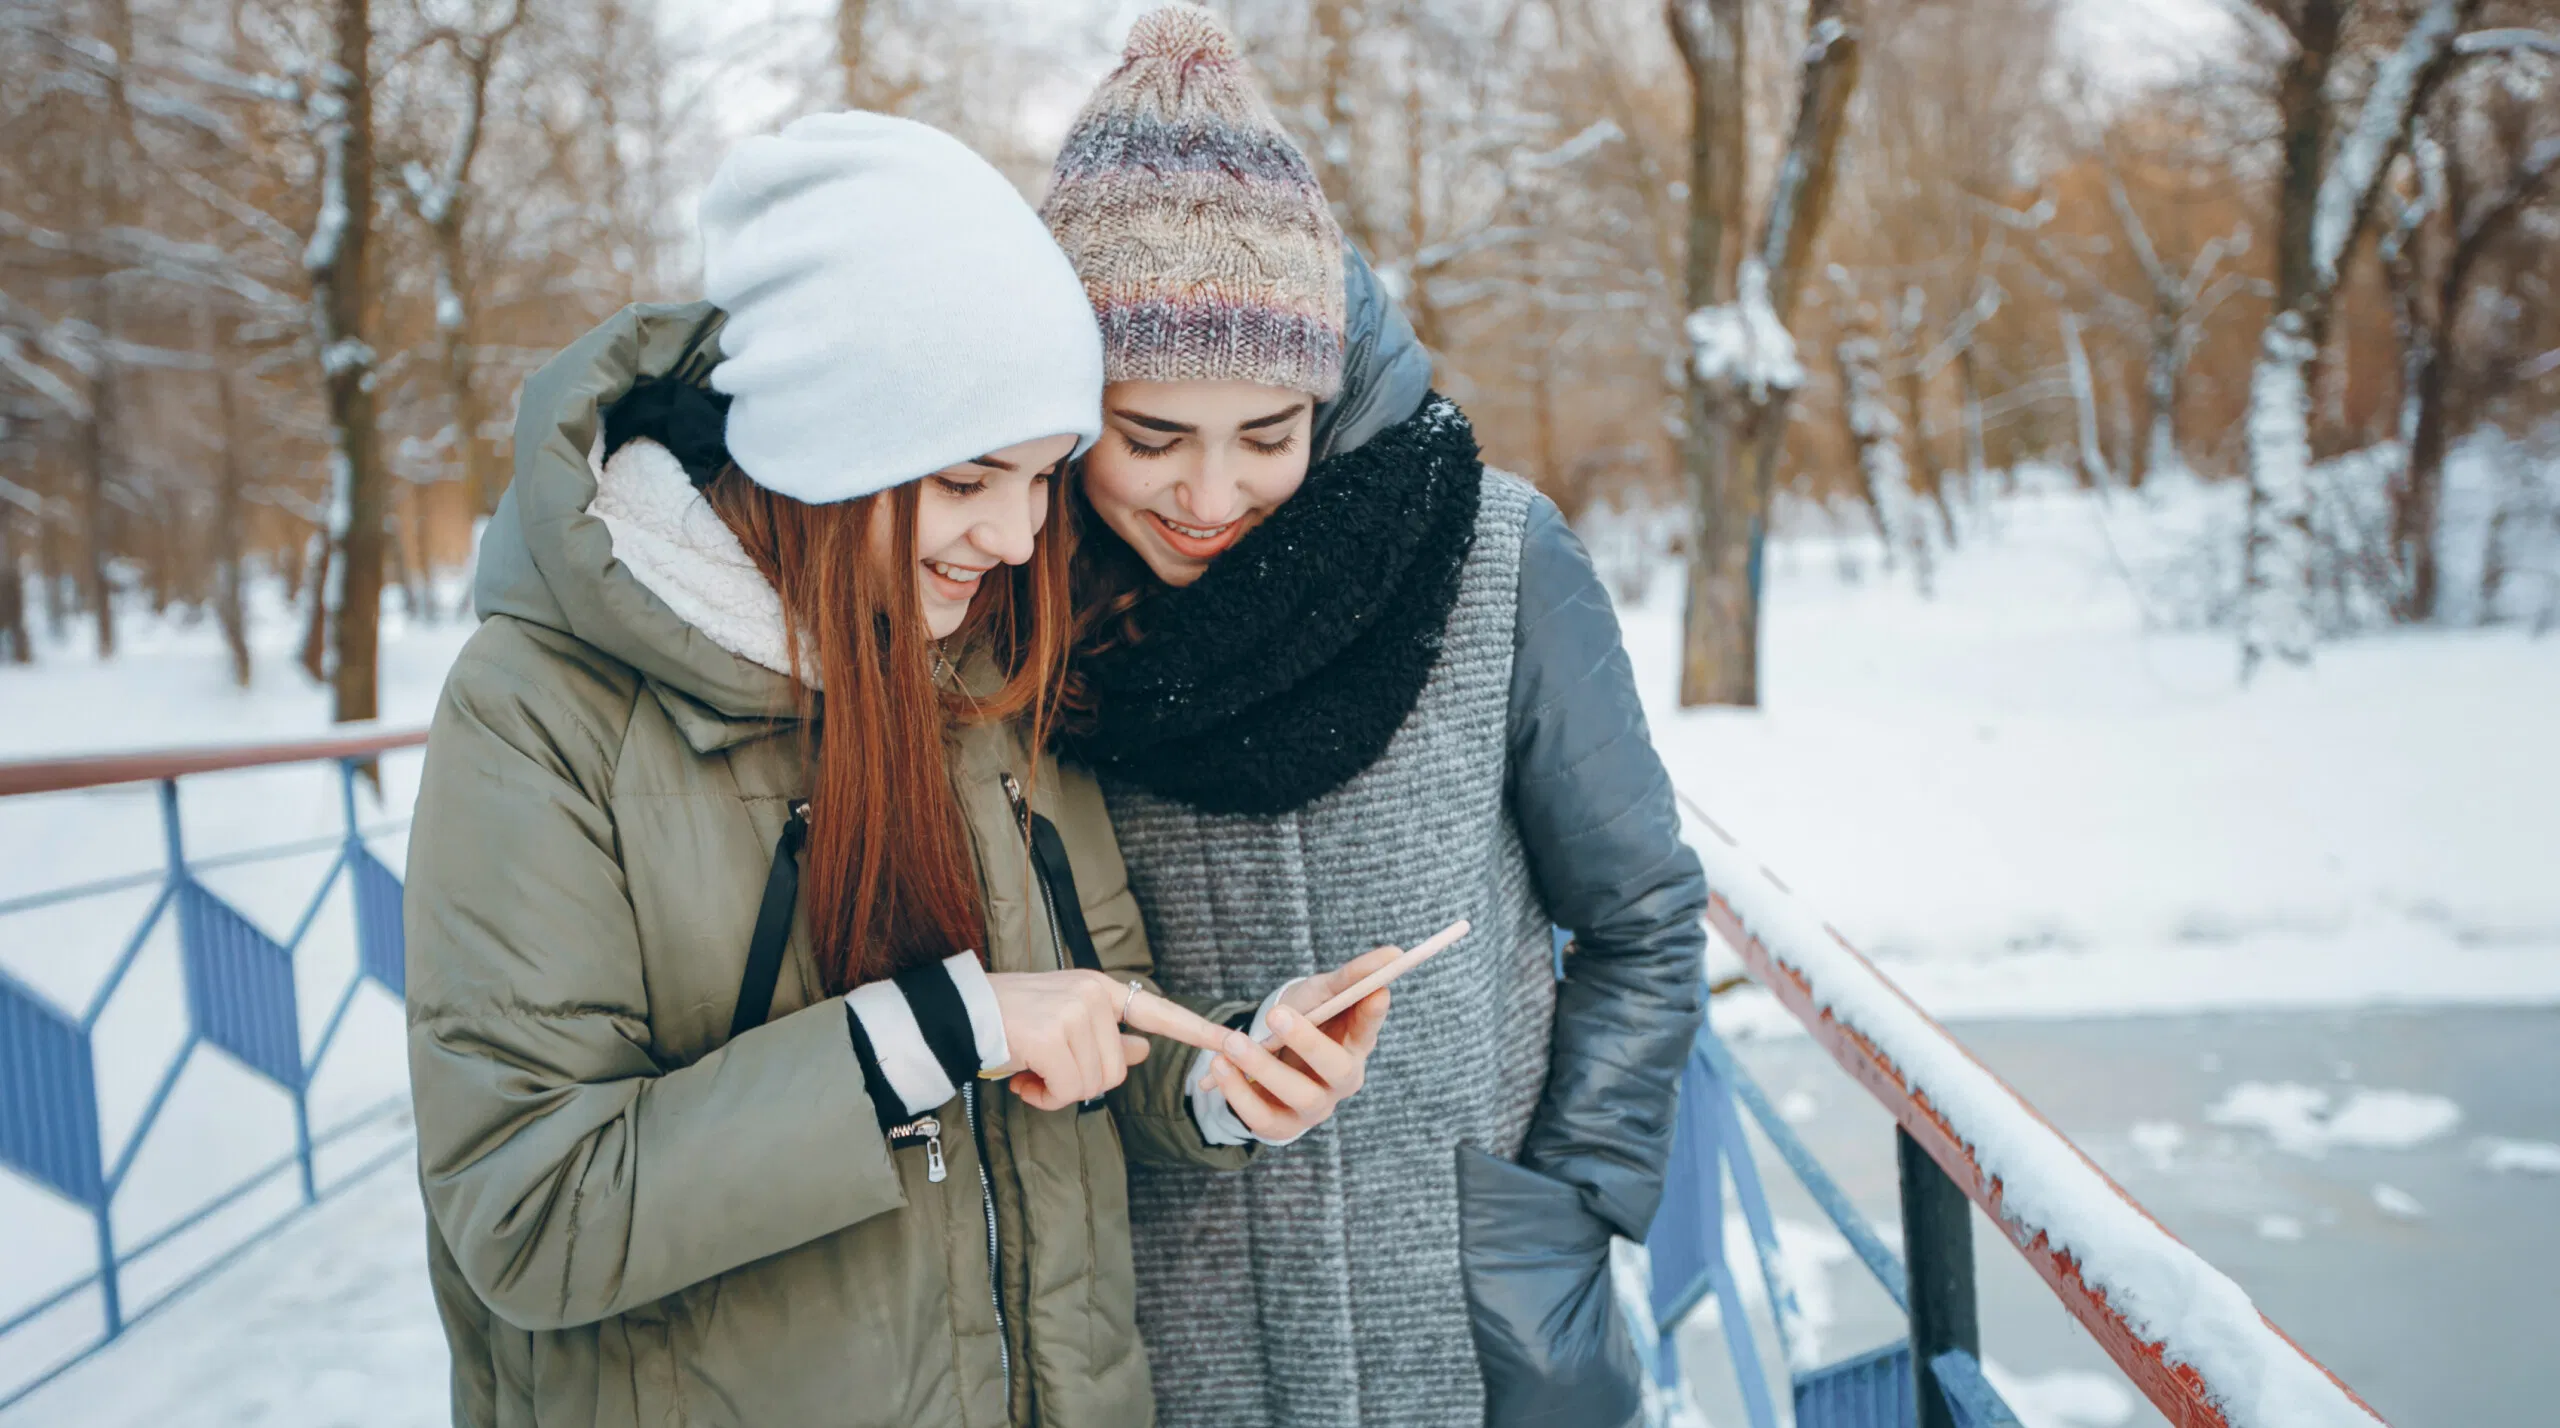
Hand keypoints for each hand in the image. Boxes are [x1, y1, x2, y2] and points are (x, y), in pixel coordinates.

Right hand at [986, 970, 1232, 1111]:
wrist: (958, 1014)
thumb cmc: (1009, 1022)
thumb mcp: (1063, 1024)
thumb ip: (1106, 1037)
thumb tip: (1145, 1050)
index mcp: (1100, 990)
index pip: (1158, 1013)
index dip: (1197, 1031)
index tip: (1231, 1041)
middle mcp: (1093, 996)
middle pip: (1117, 1071)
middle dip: (1080, 1084)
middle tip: (1044, 1074)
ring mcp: (1074, 1013)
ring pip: (1093, 1084)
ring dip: (1059, 1092)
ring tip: (1030, 1073)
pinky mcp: (1053, 1036)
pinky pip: (1067, 1089)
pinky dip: (1044, 1096)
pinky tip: (1022, 1079)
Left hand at [1196, 943, 1399, 1141]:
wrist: (1270, 1053)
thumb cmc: (1304, 1018)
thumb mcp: (1321, 992)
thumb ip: (1352, 976)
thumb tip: (1394, 952)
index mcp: (1355, 1045)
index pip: (1369, 1030)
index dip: (1372, 1014)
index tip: (1376, 989)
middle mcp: (1341, 1081)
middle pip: (1337, 1069)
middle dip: (1308, 1042)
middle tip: (1277, 1015)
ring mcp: (1314, 1107)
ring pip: (1300, 1096)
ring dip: (1264, 1068)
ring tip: (1232, 1042)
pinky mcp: (1283, 1126)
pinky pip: (1263, 1119)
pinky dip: (1239, 1094)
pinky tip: (1220, 1067)